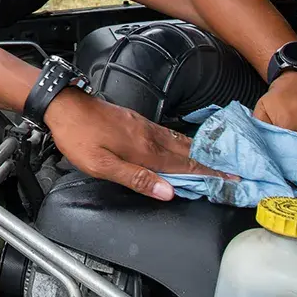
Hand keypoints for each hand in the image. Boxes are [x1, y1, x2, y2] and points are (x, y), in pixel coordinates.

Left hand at [45, 89, 229, 199]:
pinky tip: (181, 144)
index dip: (209, 174)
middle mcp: (148, 134)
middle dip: (211, 162)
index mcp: (143, 148)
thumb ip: (135, 178)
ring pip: (177, 140)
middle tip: (234, 171)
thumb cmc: (77, 137)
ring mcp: (141, 125)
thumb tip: (169, 191)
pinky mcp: (133, 119)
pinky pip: (166, 133)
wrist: (62, 104)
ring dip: (198, 151)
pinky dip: (181, 141)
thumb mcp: (101, 164)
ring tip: (216, 159)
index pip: (184, 165)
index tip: (232, 180)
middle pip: (186, 150)